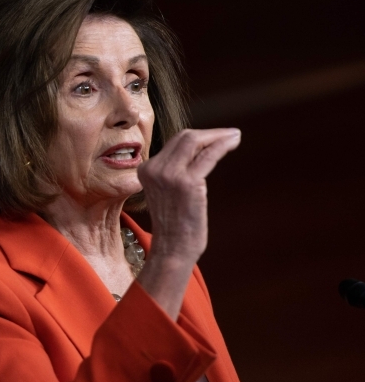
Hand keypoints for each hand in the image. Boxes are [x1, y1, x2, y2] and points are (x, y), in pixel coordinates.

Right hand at [135, 128, 240, 317]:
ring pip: (195, 141)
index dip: (198, 137)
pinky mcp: (187, 182)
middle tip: (229, 135)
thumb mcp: (166, 192)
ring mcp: (169, 175)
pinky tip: (233, 143)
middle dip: (209, 133)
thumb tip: (199, 152)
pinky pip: (208, 155)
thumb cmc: (174, 224)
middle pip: (184, 137)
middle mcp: (154, 169)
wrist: (173, 248)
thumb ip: (173, 172)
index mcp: (146, 170)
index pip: (174, 143)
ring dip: (219, 136)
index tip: (216, 137)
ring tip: (235, 136)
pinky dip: (223, 145)